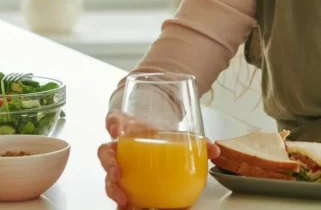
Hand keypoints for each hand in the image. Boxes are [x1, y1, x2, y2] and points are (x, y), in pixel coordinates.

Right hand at [97, 110, 219, 208]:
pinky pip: (117, 190)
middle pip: (106, 152)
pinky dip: (121, 200)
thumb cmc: (159, 137)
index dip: (112, 123)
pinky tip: (126, 208)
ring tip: (123, 200)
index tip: (116, 129)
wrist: (156, 144)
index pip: (114, 119)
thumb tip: (214, 150)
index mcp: (129, 128)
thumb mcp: (175, 135)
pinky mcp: (123, 181)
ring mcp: (120, 164)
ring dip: (113, 187)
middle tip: (117, 173)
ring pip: (108, 175)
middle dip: (109, 163)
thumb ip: (196, 141)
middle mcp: (120, 146)